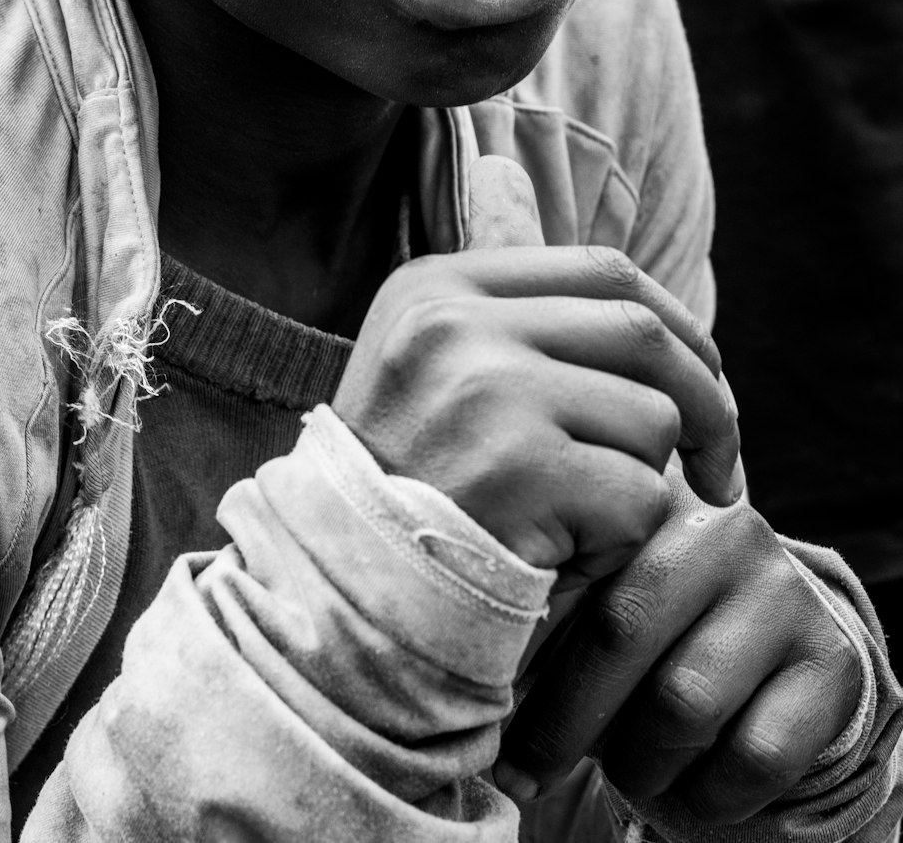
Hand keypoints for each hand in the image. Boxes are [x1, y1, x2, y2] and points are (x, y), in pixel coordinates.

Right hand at [334, 156, 741, 578]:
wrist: (343, 591)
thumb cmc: (405, 479)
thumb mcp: (422, 353)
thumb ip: (491, 288)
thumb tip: (508, 171)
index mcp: (440, 284)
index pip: (604, 269)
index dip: (677, 325)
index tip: (702, 380)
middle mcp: (459, 324)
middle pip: (644, 332)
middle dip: (709, 401)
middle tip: (720, 466)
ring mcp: (488, 394)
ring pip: (652, 419)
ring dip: (643, 483)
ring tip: (577, 518)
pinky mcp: (520, 474)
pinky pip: (640, 497)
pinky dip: (622, 543)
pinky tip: (561, 555)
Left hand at [497, 471, 861, 820]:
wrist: (777, 649)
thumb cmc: (656, 629)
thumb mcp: (604, 598)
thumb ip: (550, 609)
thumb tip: (463, 669)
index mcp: (654, 501)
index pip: (576, 571)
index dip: (529, 662)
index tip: (492, 731)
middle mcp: (728, 530)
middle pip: (621, 632)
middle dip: (565, 722)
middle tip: (527, 772)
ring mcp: (785, 591)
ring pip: (684, 702)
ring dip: (638, 761)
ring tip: (624, 768)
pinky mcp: (830, 662)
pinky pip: (754, 753)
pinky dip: (708, 793)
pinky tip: (689, 786)